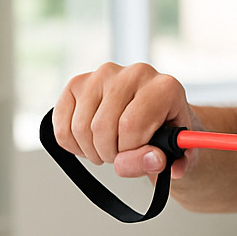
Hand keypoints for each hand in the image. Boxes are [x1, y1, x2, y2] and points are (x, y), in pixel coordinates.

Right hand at [52, 62, 198, 180]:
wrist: (157, 116)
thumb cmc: (166, 133)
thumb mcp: (174, 153)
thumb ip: (165, 161)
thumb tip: (152, 160)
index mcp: (164, 88)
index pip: (131, 125)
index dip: (130, 152)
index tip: (138, 155)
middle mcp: (134, 74)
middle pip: (102, 127)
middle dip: (110, 154)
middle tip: (122, 156)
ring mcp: (103, 75)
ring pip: (81, 128)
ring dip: (92, 151)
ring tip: (110, 148)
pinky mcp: (78, 83)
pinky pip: (62, 125)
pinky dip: (73, 145)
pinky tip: (91, 144)